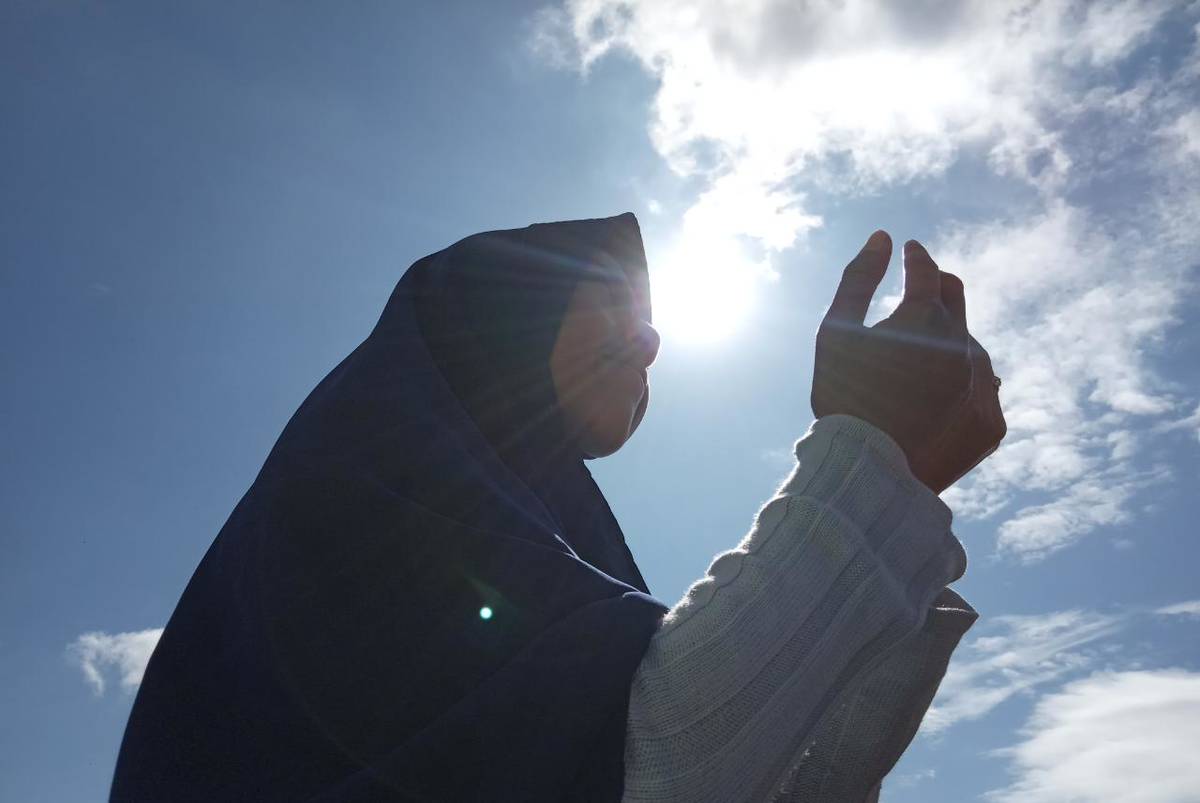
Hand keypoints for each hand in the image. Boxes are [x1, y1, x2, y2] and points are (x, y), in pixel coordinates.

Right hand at [811, 231, 1006, 492]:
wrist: (868, 473)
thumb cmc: (842, 397)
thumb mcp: (835, 332)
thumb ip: (857, 280)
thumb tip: (883, 237)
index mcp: (926, 318)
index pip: (927, 270)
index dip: (916, 257)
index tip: (909, 252)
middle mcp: (965, 345)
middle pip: (956, 297)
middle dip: (936, 288)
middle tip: (917, 293)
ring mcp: (983, 384)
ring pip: (969, 345)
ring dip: (946, 342)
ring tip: (915, 362)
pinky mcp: (992, 422)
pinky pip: (980, 389)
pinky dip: (960, 384)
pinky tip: (933, 398)